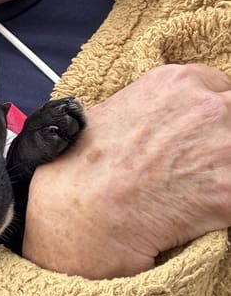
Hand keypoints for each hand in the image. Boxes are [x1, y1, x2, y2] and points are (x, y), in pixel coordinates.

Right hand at [23, 64, 230, 278]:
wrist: (79, 211)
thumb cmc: (83, 167)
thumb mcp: (115, 110)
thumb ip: (157, 108)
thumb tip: (169, 123)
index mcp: (176, 82)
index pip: (223, 90)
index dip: (212, 115)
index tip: (201, 135)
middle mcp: (206, 106)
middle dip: (221, 141)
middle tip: (198, 165)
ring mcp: (224, 147)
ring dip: (223, 173)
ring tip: (195, 190)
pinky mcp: (230, 191)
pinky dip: (223, 206)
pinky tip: (200, 214)